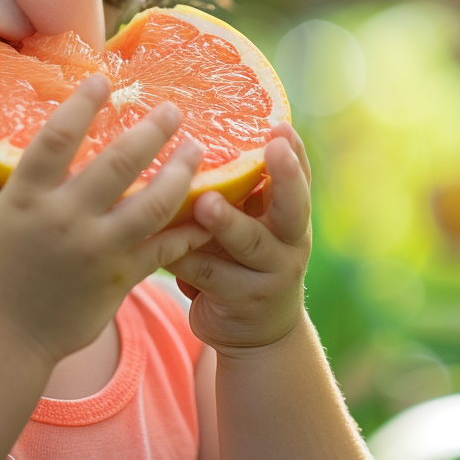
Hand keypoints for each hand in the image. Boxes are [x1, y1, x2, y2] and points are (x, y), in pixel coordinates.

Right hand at [0, 74, 212, 364]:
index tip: (104, 79)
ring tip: (197, 149)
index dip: (82, 105)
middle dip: (151, 131)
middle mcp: (64, 221)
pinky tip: (208, 207)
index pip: (55, 139)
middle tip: (172, 109)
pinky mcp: (119, 280)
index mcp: (25, 200)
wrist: (0, 342)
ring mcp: (96, 252)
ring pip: (153, 205)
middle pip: (118, 165)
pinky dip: (190, 229)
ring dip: (181, 173)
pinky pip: (164, 250)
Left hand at [164, 123, 312, 353]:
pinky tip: (160, 242)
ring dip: (227, 222)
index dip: (294, 151)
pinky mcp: (242, 300)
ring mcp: (271, 273)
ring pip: (249, 243)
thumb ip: (241, 192)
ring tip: (205, 203)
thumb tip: (193, 134)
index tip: (279, 126)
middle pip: (294, 207)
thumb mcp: (253, 225)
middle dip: (286, 176)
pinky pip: (208, 273)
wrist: (257, 334)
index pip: (300, 177)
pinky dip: (183, 255)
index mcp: (293, 216)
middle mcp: (291, 242)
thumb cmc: (244, 260)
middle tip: (274, 149)